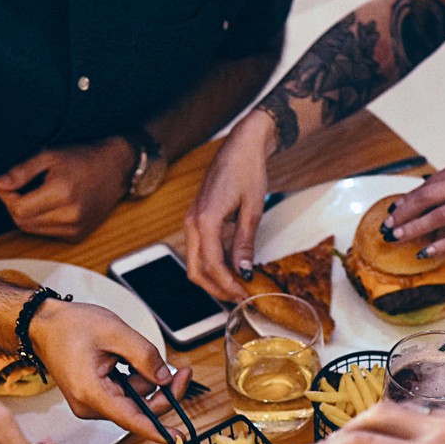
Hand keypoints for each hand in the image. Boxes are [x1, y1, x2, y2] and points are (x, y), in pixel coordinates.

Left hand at [0, 138, 132, 240]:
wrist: (115, 169)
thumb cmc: (82, 158)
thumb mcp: (49, 156)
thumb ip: (21, 172)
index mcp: (62, 193)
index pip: (18, 209)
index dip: (6, 198)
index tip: (6, 186)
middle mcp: (71, 214)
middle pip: (23, 222)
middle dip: (15, 206)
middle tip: (19, 188)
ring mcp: (76, 228)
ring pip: (33, 230)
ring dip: (28, 215)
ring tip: (37, 195)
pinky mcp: (78, 235)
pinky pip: (47, 233)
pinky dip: (42, 221)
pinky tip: (51, 205)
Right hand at [27, 300, 190, 441]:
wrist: (44, 325)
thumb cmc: (69, 327)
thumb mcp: (114, 332)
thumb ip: (144, 356)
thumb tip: (164, 377)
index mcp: (91, 392)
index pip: (130, 419)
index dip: (156, 429)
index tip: (175, 437)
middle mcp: (89, 405)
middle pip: (138, 410)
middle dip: (162, 392)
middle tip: (181, 372)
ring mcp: (90, 403)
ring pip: (133, 402)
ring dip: (146, 382)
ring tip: (139, 353)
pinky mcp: (94, 398)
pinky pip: (123, 396)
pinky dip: (134, 381)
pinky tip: (128, 361)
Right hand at [185, 110, 274, 302]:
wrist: (241, 145)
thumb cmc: (247, 170)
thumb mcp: (252, 209)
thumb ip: (245, 242)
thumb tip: (243, 270)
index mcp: (205, 220)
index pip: (212, 265)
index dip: (227, 285)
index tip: (243, 295)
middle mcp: (192, 222)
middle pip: (196, 270)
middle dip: (216, 289)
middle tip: (238, 298)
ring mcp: (192, 220)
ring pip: (194, 262)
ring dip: (213, 279)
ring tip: (236, 287)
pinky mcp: (196, 219)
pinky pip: (199, 250)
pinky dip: (212, 264)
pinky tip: (230, 269)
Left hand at [382, 155, 444, 259]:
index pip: (433, 181)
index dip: (411, 196)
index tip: (398, 206)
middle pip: (427, 196)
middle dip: (403, 211)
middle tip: (389, 223)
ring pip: (438, 216)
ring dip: (413, 228)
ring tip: (398, 237)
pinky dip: (440, 246)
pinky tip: (426, 252)